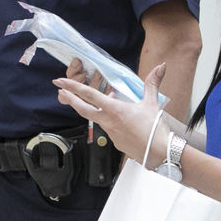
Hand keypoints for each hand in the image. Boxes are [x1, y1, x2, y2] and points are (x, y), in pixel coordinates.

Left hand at [55, 62, 170, 168]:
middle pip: (83, 110)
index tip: (61, 82)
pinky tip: (116, 118)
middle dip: (70, 99)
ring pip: (97, 118)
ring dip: (94, 109)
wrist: (160, 152)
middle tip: (61, 92)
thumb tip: (160, 67)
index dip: (73, 87)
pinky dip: (108, 120)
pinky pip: (108, 128)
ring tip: (97, 101)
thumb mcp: (152, 103)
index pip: (89, 95)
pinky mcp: (114, 141)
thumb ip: (153, 83)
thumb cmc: (155, 130)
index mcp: (115, 110)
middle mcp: (108, 122)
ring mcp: (110, 133)